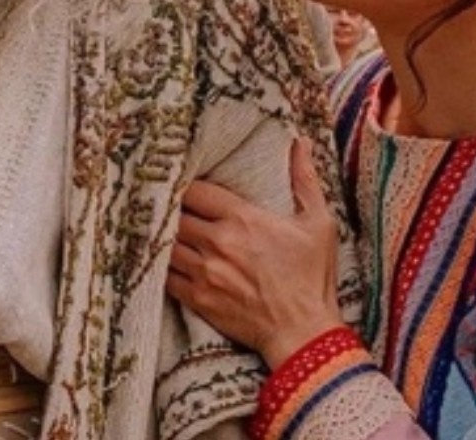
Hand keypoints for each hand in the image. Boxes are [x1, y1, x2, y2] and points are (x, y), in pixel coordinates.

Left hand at [167, 137, 343, 368]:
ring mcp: (205, 271)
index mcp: (243, 219)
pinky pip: (165, 275)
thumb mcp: (318, 224)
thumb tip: (300, 143)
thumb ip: (305, 181)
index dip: (185, 186)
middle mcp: (219, 242)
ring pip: (165, 243)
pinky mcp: (198, 298)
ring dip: (162, 236)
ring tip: (158, 230)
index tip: (183, 185)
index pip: (195, 190)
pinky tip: (158, 259)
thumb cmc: (313, 278)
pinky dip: (160, 265)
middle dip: (170, 209)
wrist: (303, 332)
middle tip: (164, 205)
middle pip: (175, 214)